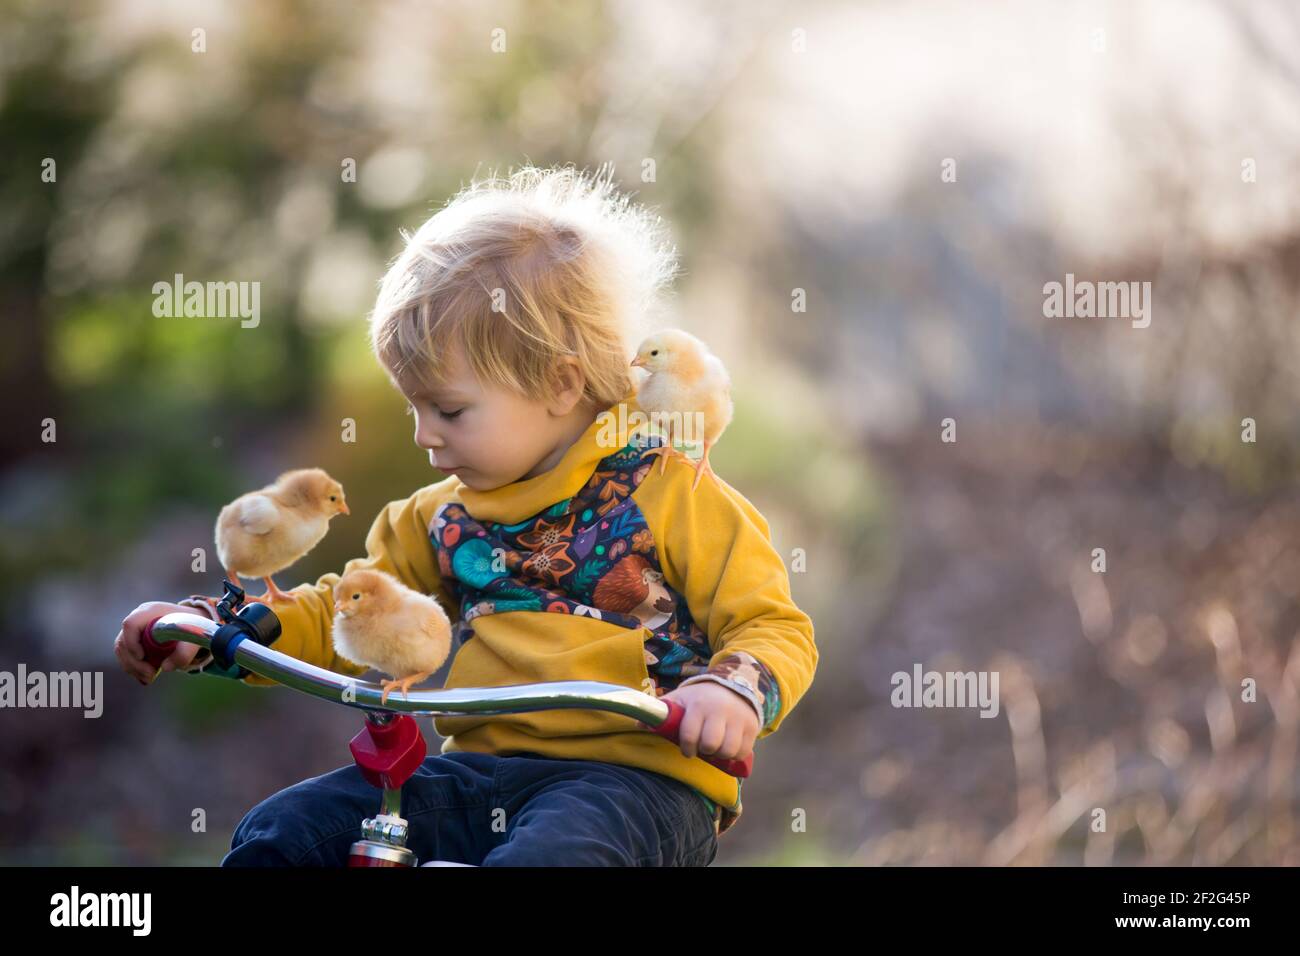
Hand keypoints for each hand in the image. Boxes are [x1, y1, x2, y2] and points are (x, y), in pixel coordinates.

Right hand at [115, 601, 202, 684]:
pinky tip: (146, 677)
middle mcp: (138, 618)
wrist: (193, 622)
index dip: (132, 642)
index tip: (143, 657)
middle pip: (123, 640)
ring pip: (122, 650)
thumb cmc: (193, 627)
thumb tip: (166, 668)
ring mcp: (134, 629)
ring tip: (149, 678)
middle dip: (134, 662)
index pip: (131, 624)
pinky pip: (126, 655)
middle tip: (150, 676)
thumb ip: (184, 653)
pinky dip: (134, 668)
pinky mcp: (133, 639)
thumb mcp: (194, 638)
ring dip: (133, 667)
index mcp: (151, 611)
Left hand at [639, 681, 758, 761]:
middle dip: (704, 751)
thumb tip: (638, 725)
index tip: (687, 750)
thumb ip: (661, 712)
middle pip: (711, 744)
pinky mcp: (752, 726)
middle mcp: (720, 711)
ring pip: (729, 750)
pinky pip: (744, 751)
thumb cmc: (699, 699)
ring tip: (716, 749)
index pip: (690, 735)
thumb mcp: (679, 700)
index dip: (687, 748)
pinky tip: (728, 749)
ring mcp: (738, 719)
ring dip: (720, 755)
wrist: (732, 685)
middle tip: (702, 748)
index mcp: (699, 705)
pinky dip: (735, 755)